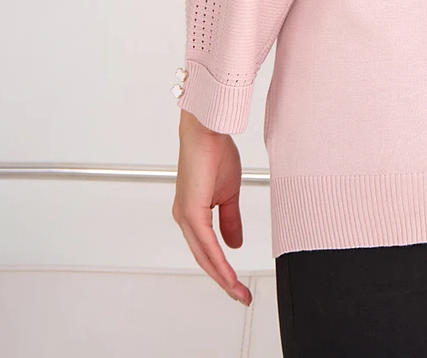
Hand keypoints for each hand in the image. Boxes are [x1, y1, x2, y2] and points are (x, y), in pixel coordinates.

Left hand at [171, 108, 252, 306]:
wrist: (207, 130)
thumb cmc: (214, 153)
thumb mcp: (228, 193)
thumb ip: (230, 220)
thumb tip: (234, 245)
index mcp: (192, 214)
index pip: (208, 250)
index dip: (223, 269)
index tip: (239, 286)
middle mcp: (185, 218)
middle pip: (204, 259)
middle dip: (223, 281)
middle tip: (241, 296)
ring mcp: (186, 216)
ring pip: (204, 256)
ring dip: (222, 277)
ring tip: (239, 292)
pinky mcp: (191, 211)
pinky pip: (206, 244)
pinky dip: (219, 261)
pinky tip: (229, 273)